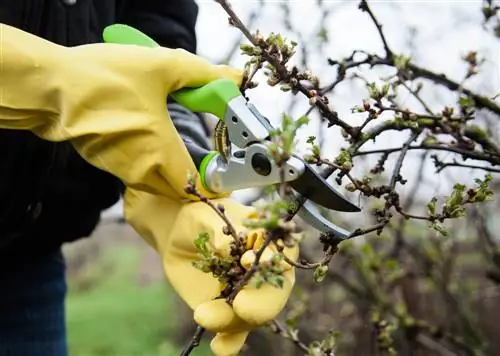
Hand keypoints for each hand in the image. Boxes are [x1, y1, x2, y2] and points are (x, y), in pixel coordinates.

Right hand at [0, 24, 241, 199]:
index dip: (212, 183)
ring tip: (176, 144)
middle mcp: (141, 169)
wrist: (52, 85)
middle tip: (203, 159)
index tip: (222, 173)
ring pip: (156, 182)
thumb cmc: (105, 78)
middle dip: (192, 179)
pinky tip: (147, 137)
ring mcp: (120, 169)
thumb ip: (202, 74)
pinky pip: (136, 172)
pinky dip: (148, 163)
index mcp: (160, 152)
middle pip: (177, 189)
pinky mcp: (105, 162)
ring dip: (170, 171)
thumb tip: (233, 81)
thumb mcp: (161, 67)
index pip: (195, 187)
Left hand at [124, 188, 298, 355]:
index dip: (270, 263)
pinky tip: (219, 346)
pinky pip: (235, 332)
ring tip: (202, 313)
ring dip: (232, 321)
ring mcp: (249, 296)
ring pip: (251, 317)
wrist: (176, 236)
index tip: (247, 261)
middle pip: (274, 295)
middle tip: (240, 307)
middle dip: (261, 304)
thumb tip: (240, 257)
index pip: (281, 256)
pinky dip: (230, 342)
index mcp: (269, 244)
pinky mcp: (229, 312)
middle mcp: (265, 274)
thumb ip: (224, 236)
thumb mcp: (208, 219)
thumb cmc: (198, 220)